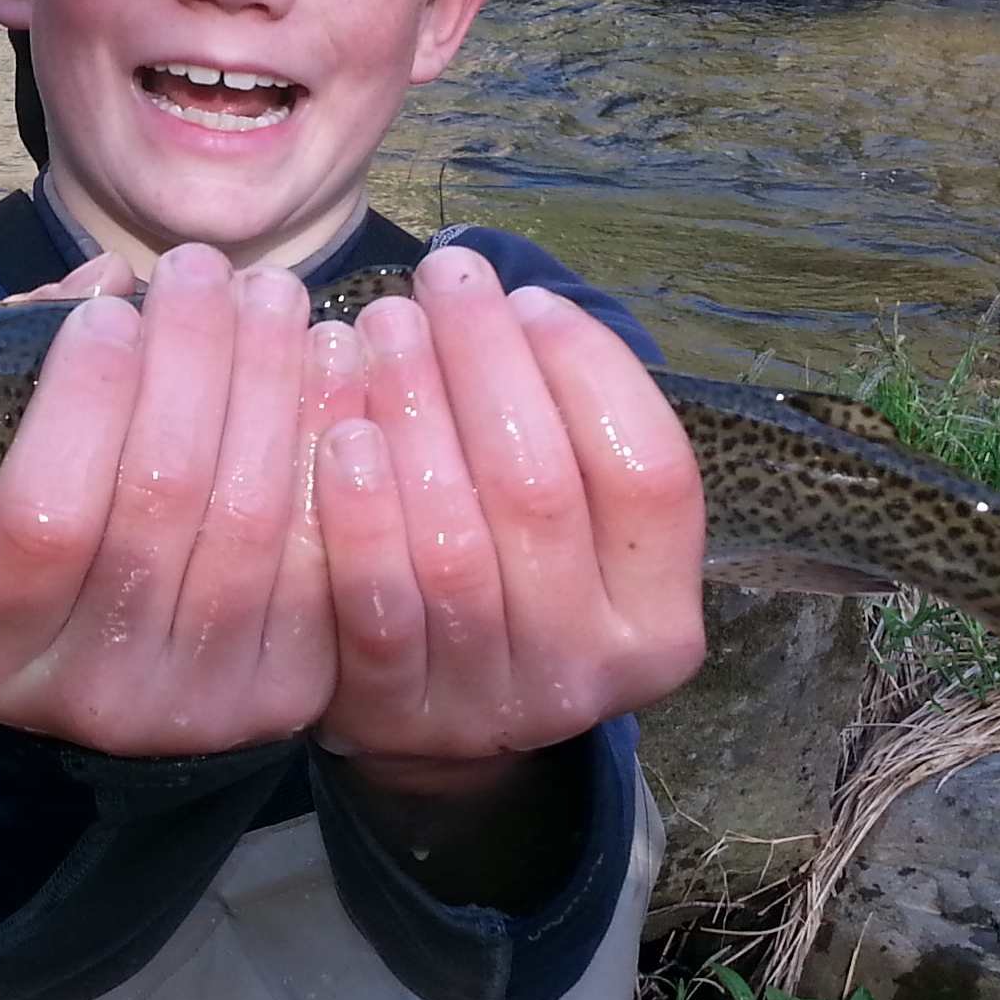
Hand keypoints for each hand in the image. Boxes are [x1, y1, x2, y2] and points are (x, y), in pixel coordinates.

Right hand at [0, 244, 338, 755]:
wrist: (119, 693)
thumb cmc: (50, 559)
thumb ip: (27, 386)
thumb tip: (105, 284)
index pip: (46, 516)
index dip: (84, 397)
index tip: (111, 306)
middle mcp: (96, 691)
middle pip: (162, 499)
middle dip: (192, 359)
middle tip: (203, 268)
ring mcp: (201, 703)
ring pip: (254, 519)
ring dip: (271, 382)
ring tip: (273, 293)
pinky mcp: (290, 693)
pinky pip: (325, 549)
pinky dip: (332, 441)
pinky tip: (332, 361)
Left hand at [310, 248, 706, 777]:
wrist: (431, 719)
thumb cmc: (507, 573)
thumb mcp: (573, 525)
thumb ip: (567, 431)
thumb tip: (506, 301)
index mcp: (660, 620)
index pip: (650, 473)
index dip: (591, 371)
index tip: (529, 297)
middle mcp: (590, 670)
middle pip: (540, 491)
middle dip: (486, 363)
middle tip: (440, 280)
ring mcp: (489, 702)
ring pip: (454, 545)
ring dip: (414, 416)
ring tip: (381, 327)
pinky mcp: (394, 713)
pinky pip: (375, 602)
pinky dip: (358, 511)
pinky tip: (339, 431)